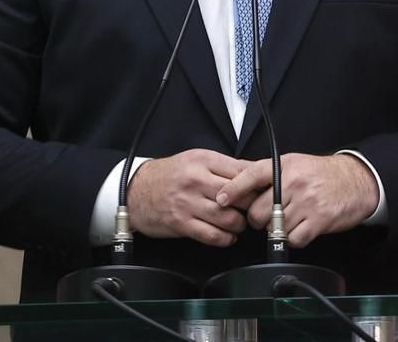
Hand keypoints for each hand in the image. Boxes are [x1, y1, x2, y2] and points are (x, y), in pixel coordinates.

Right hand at [126, 149, 250, 246]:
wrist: (135, 191)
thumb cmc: (170, 175)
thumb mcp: (196, 159)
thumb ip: (224, 166)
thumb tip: (255, 170)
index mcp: (203, 161)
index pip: (241, 172)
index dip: (256, 185)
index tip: (262, 192)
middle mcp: (196, 180)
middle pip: (238, 196)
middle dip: (249, 206)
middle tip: (254, 211)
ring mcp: (188, 203)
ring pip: (227, 218)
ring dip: (239, 225)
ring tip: (239, 224)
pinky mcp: (181, 223)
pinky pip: (211, 235)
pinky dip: (225, 239)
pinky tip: (227, 236)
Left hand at [217, 153, 378, 248]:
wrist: (357, 181)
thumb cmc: (323, 174)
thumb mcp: (296, 163)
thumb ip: (270, 172)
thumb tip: (239, 180)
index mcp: (286, 166)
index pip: (252, 175)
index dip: (233, 188)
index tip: (221, 199)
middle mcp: (294, 183)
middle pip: (259, 211)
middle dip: (259, 219)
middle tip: (269, 217)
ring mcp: (306, 202)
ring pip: (275, 227)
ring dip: (279, 229)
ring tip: (291, 219)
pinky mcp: (318, 220)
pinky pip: (293, 239)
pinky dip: (295, 238)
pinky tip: (302, 228)